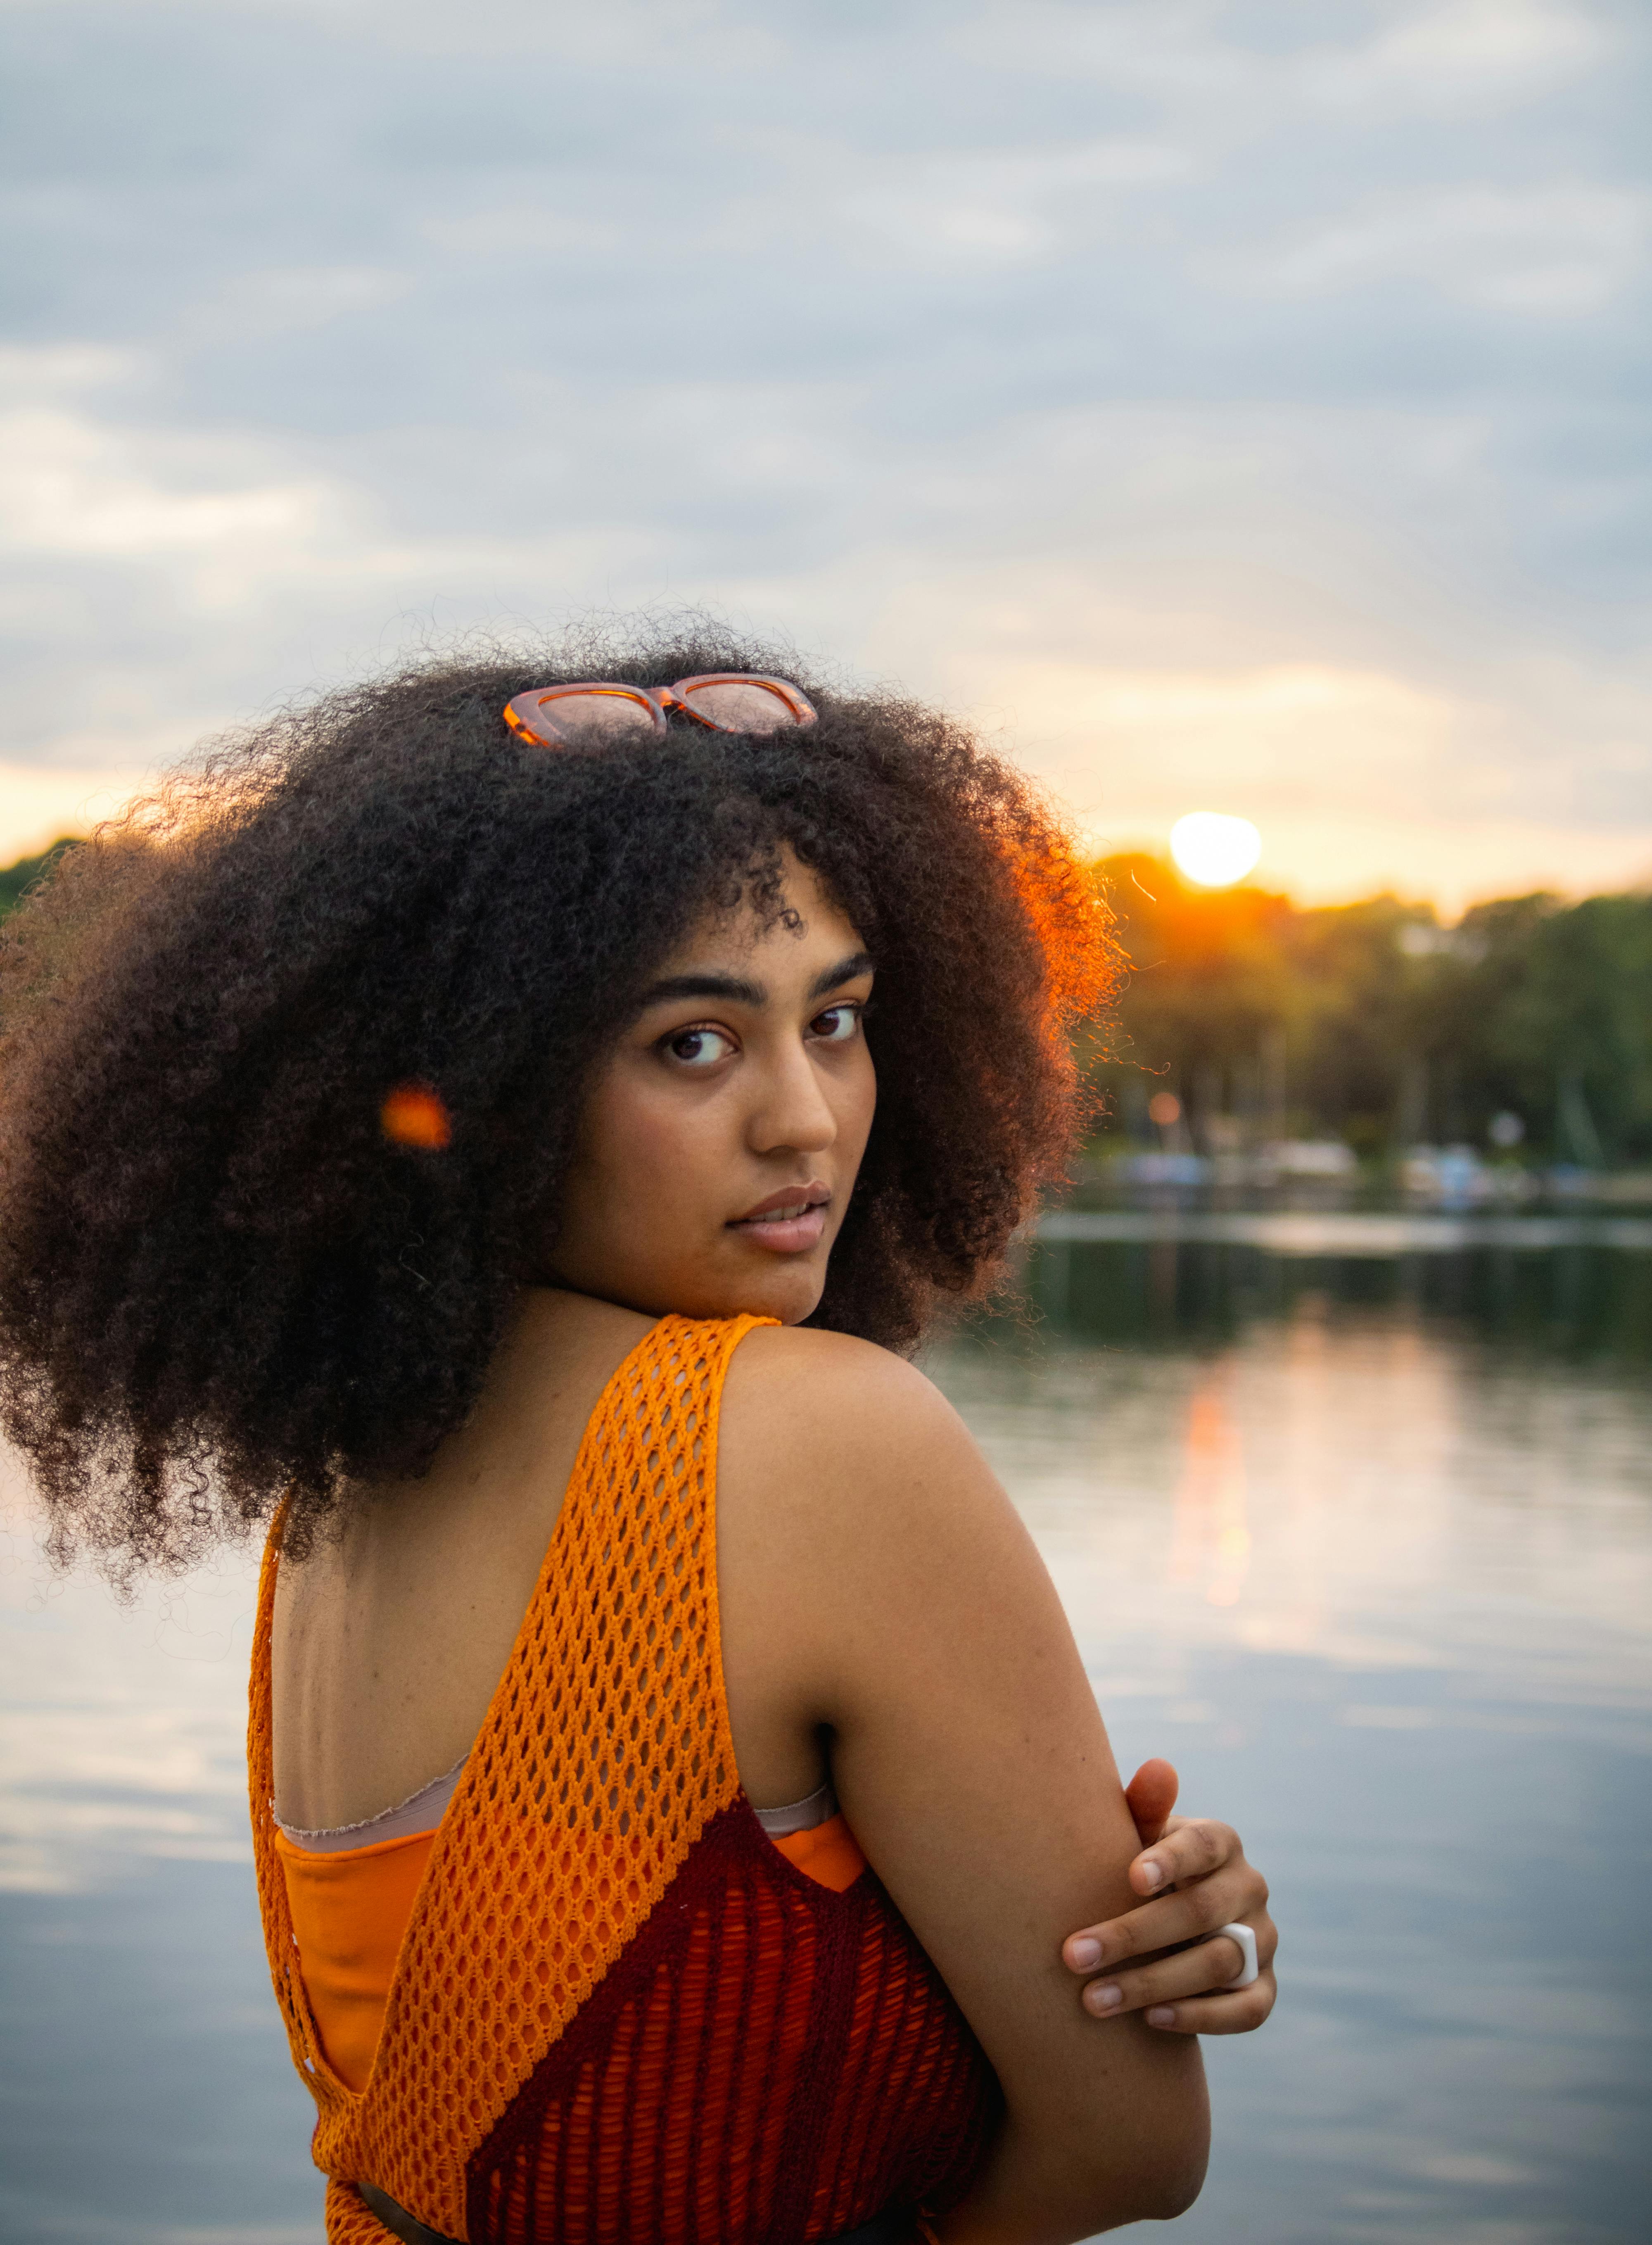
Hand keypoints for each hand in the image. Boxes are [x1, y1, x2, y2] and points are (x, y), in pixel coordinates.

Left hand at [1061, 1757, 1276, 2034]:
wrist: (1168, 1923)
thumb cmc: (1140, 1869)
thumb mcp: (1138, 1836)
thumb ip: (1144, 1808)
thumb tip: (1158, 1768)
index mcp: (1220, 1841)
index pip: (1202, 1845)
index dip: (1170, 1860)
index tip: (1130, 1878)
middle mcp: (1250, 1887)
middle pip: (1200, 1912)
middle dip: (1132, 1935)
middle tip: (1073, 1955)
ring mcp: (1262, 1940)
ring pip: (1218, 1964)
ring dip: (1153, 1984)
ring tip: (1092, 1999)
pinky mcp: (1264, 1987)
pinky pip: (1247, 2010)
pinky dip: (1201, 2017)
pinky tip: (1150, 2020)